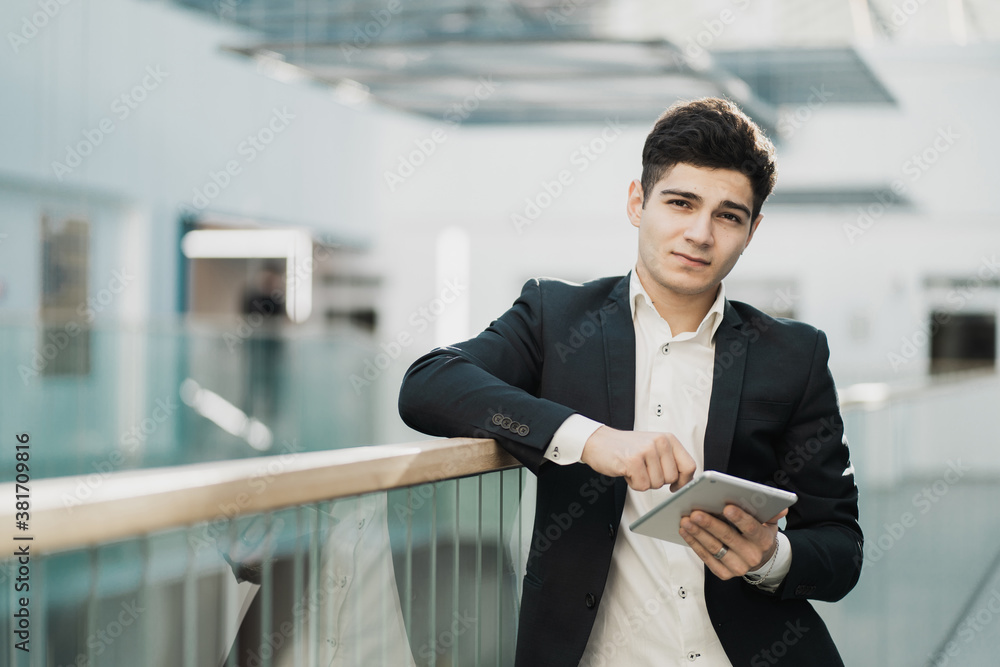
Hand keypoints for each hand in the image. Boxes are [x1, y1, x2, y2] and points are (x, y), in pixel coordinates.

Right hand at [580, 426, 695, 491]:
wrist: (598, 441)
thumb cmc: (626, 447)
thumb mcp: (653, 447)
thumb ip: (671, 460)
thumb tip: (686, 481)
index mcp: (668, 439)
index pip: (689, 466)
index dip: (684, 481)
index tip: (676, 486)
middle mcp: (659, 442)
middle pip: (672, 478)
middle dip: (658, 480)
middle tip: (644, 470)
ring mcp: (646, 450)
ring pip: (657, 484)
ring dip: (644, 482)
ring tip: (635, 469)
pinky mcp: (633, 461)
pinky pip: (642, 486)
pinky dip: (634, 484)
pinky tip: (627, 471)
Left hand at [678, 505, 786, 579]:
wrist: (759, 559)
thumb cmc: (759, 534)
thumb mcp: (768, 523)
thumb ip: (771, 513)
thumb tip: (781, 507)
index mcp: (763, 541)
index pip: (751, 528)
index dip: (739, 518)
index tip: (726, 507)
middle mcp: (751, 556)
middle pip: (728, 537)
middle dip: (710, 524)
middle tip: (695, 512)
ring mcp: (737, 567)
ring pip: (714, 548)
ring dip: (697, 533)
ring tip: (685, 520)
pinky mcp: (724, 574)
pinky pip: (706, 558)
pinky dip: (694, 544)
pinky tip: (685, 532)